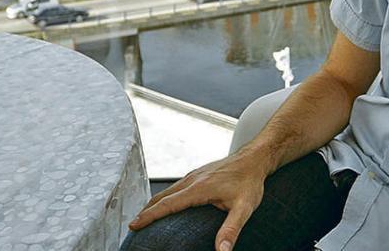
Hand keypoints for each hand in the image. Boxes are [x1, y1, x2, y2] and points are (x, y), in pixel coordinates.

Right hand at [129, 152, 269, 250]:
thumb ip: (231, 229)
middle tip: (133, 226)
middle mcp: (192, 179)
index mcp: (199, 188)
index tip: (134, 224)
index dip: (149, 215)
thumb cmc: (250, 181)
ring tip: (144, 218)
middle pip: (162, 197)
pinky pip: (175, 187)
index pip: (168, 204)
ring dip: (153, 204)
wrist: (255, 158)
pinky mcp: (198, 174)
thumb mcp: (244, 208)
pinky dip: (164, 197)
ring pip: (167, 191)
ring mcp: (194, 175)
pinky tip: (166, 205)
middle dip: (146, 211)